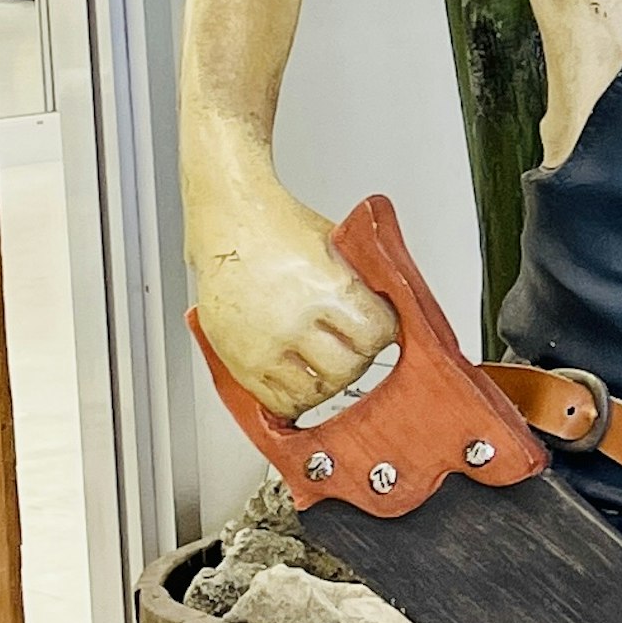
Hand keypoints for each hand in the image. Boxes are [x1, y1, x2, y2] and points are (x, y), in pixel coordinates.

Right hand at [192, 170, 396, 418]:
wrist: (228, 220)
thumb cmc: (279, 227)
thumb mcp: (339, 244)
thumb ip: (364, 281)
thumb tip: (393, 313)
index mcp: (327, 288)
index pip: (375, 336)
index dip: (382, 334)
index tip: (377, 331)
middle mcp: (294, 319)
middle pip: (348, 371)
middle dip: (357, 362)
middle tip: (352, 350)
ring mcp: (263, 344)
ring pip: (314, 393)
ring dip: (327, 384)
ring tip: (325, 365)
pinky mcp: (238, 360)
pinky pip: (276, 402)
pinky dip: (293, 398)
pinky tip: (299, 381)